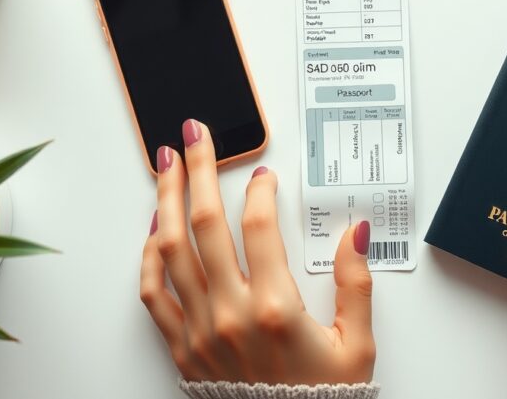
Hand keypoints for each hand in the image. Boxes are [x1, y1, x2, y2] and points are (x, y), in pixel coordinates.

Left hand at [139, 119, 374, 383]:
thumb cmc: (322, 398)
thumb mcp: (357, 344)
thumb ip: (356, 283)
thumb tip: (356, 232)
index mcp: (276, 309)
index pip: (260, 228)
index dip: (261, 192)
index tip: (263, 175)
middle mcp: (231, 314)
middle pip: (206, 223)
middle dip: (200, 170)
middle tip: (195, 135)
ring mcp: (200, 329)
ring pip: (171, 249)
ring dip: (166, 200)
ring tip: (165, 165)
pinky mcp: (181, 347)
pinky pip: (153, 293)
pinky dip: (148, 256)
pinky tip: (153, 229)